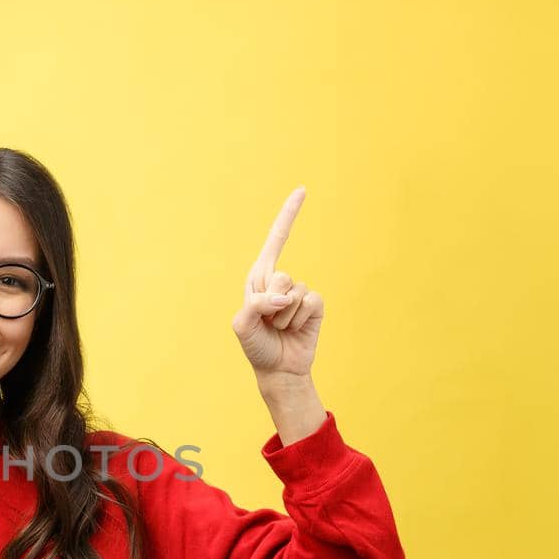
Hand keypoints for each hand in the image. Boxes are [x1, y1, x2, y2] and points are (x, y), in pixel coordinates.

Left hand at [230, 185, 325, 379]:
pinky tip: (296, 329)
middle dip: (271, 304)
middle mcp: (279, 280)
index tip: (302, 190)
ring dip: (284, 318)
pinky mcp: (315, 306)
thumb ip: (256, 305)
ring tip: (280, 328)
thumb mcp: (243, 326)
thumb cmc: (256, 346)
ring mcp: (298, 293)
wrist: (278, 369)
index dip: (288, 215)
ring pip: (295, 294)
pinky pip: (311, 303)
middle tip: (268, 321)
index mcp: (259, 277)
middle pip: (281, 277)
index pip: (276, 240)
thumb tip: (282, 297)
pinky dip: (301, 320)